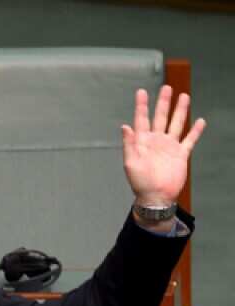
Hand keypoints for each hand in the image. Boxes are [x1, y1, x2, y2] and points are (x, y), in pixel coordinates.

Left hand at [121, 85, 205, 207]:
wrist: (156, 196)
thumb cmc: (140, 182)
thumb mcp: (130, 163)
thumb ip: (129, 144)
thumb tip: (125, 126)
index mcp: (142, 142)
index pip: (142, 119)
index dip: (142, 106)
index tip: (141, 92)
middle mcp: (156, 141)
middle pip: (161, 117)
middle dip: (163, 103)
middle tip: (167, 88)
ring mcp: (169, 146)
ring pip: (177, 123)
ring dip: (180, 110)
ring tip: (184, 96)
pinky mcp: (181, 154)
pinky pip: (190, 139)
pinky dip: (196, 130)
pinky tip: (200, 121)